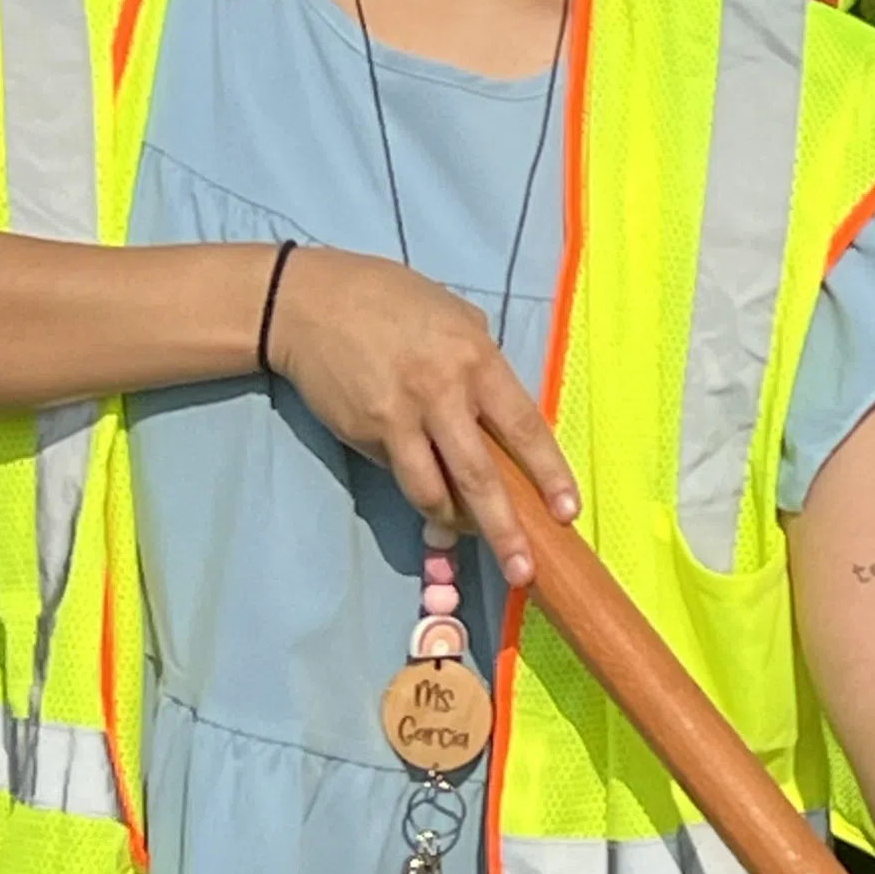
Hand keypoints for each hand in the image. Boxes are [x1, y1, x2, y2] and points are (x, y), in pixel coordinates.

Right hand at [265, 246, 579, 580]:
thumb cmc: (393, 302)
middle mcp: (440, 393)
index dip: (549, 474)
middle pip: (480, 476)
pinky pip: (399, 473)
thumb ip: (485, 367)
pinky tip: (424, 490)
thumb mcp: (456, 318)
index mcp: (476, 361)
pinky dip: (417, 489)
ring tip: (466, 533)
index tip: (566, 513)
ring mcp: (398, 417)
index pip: (524, 428)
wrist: (308, 303)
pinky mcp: (365, 433)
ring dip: (454, 522)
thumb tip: (506, 419)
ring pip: (432, 490)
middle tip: (523, 571)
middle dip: (504, 529)